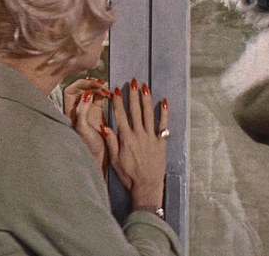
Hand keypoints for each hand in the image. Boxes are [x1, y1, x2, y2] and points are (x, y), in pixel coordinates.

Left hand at [63, 78, 111, 171]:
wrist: (100, 156)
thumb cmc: (88, 146)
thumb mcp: (83, 128)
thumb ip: (82, 111)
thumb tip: (87, 94)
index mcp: (70, 112)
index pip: (71, 90)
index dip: (80, 85)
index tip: (91, 86)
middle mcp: (77, 109)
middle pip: (80, 88)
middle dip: (90, 84)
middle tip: (101, 84)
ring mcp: (88, 109)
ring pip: (91, 91)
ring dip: (98, 88)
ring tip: (107, 90)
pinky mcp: (97, 111)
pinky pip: (100, 97)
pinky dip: (105, 93)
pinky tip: (111, 95)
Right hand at [101, 79, 168, 208]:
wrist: (147, 186)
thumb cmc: (129, 175)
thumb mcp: (115, 160)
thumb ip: (111, 142)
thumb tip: (104, 126)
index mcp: (126, 138)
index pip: (121, 115)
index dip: (119, 102)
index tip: (117, 90)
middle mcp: (139, 135)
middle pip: (135, 111)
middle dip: (133, 95)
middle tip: (132, 82)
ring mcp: (151, 137)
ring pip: (149, 114)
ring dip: (146, 99)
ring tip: (145, 87)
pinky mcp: (161, 142)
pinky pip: (163, 124)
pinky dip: (164, 113)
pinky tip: (164, 102)